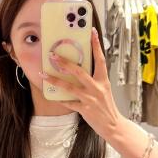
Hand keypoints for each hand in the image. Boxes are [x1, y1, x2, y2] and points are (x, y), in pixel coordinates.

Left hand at [38, 27, 122, 141]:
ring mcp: (90, 99)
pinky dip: (60, 99)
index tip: (91, 32)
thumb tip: (79, 70)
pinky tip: (52, 96)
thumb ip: (94, 80)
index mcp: (103, 80)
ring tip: (44, 74)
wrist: (113, 125)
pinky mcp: (84, 110)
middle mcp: (97, 88)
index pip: (100, 59)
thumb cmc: (107, 107)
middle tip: (53, 55)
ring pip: (69, 87)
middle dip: (65, 63)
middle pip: (79, 71)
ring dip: (55, 80)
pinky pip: (69, 103)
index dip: (96, 45)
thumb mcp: (104, 90)